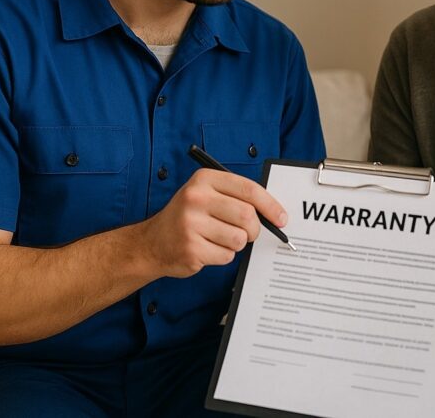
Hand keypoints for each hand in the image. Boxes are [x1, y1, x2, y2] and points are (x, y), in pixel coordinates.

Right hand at [139, 168, 287, 277]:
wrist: (152, 243)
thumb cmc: (188, 217)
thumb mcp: (207, 195)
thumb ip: (237, 198)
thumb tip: (275, 213)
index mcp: (204, 180)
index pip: (248, 189)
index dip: (270, 205)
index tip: (282, 218)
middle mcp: (196, 198)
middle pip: (247, 216)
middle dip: (254, 229)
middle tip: (248, 233)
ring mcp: (191, 224)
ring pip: (239, 239)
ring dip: (236, 244)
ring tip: (219, 239)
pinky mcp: (190, 248)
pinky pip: (226, 256)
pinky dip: (223, 256)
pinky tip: (207, 249)